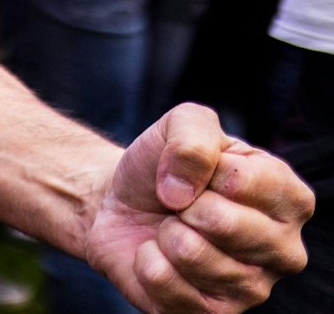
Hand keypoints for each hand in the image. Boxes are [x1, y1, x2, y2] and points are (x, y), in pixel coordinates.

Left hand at [85, 104, 313, 312]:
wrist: (122, 204)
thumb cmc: (165, 167)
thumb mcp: (181, 124)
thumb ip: (192, 136)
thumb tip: (183, 190)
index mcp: (290, 199)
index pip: (242, 181)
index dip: (202, 170)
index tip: (197, 172)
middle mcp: (284, 249)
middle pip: (224, 224)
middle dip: (183, 205)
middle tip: (180, 205)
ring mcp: (252, 288)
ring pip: (191, 254)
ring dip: (164, 233)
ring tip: (171, 230)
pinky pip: (165, 284)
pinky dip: (146, 261)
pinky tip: (157, 256)